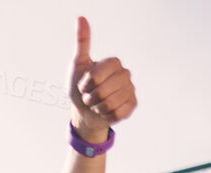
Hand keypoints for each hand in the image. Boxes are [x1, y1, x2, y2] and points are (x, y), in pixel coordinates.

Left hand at [69, 17, 136, 138]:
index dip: (85, 85)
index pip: (95, 76)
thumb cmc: (80, 87)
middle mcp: (126, 74)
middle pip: (103, 91)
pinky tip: (105, 111)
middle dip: (90, 98)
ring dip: (97, 107)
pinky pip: (117, 114)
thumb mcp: (78, 64)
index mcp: (114, 62)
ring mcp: (131, 90)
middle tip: (90, 96)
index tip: (84, 84)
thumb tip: (80, 18)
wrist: (84, 111)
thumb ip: (82, 43)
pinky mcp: (132, 105)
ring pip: (110, 104)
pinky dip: (105, 116)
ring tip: (97, 103)